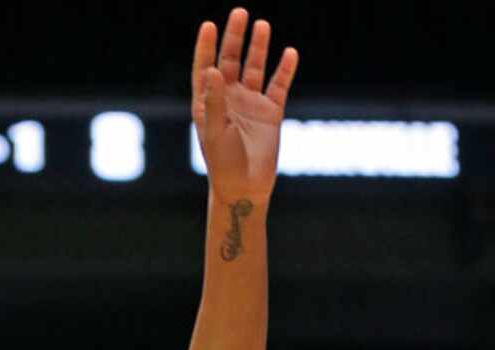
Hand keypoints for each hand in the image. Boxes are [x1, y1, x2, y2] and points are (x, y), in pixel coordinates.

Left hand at [193, 9, 298, 203]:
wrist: (245, 188)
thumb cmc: (222, 164)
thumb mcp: (214, 131)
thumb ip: (214, 100)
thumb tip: (212, 70)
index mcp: (208, 103)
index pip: (205, 68)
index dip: (205, 47)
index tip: (208, 25)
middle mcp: (228, 99)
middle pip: (231, 61)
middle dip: (235, 37)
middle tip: (240, 12)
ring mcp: (250, 103)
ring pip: (255, 68)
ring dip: (258, 47)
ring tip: (262, 25)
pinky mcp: (271, 112)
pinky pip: (279, 85)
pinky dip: (284, 70)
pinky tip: (289, 53)